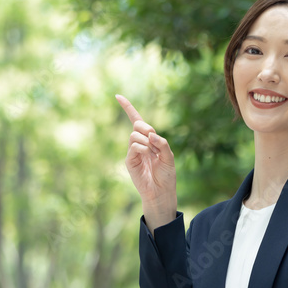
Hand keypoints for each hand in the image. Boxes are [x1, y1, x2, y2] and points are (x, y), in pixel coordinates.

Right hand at [118, 94, 177, 218]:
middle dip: (145, 127)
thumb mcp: (169, 157)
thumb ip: (163, 144)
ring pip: (134, 135)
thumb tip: (152, 134)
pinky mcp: (129, 161)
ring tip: (152, 153)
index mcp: (149, 140)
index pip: (136, 121)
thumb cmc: (166, 175)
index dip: (128, 108)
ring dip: (146, 140)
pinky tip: (148, 156)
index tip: (118, 96)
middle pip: (137, 124)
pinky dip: (143, 148)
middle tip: (154, 139)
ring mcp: (133, 152)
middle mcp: (139, 144)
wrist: (161, 192)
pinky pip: (134, 147)